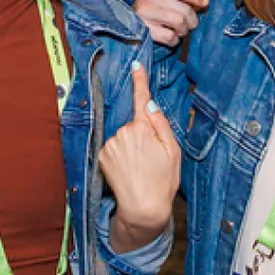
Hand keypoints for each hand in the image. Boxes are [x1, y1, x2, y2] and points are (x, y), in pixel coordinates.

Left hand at [98, 62, 179, 251]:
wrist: (142, 208)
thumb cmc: (162, 182)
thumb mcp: (172, 151)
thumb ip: (161, 124)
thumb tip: (150, 104)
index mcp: (143, 129)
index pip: (141, 99)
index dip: (139, 81)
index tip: (136, 66)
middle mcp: (123, 133)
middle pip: (133, 123)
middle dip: (141, 134)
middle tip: (151, 157)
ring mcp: (110, 144)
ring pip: (123, 136)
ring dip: (130, 146)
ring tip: (139, 166)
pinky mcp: (102, 155)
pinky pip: (113, 147)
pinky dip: (120, 155)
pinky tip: (128, 169)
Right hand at [134, 0, 207, 47]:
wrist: (133, 22)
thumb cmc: (157, 9)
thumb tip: (203, 3)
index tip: (205, 2)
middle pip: (185, 10)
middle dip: (191, 21)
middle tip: (189, 25)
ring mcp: (145, 13)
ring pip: (179, 22)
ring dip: (183, 30)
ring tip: (178, 30)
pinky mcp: (144, 29)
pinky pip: (170, 37)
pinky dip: (174, 40)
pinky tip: (169, 37)